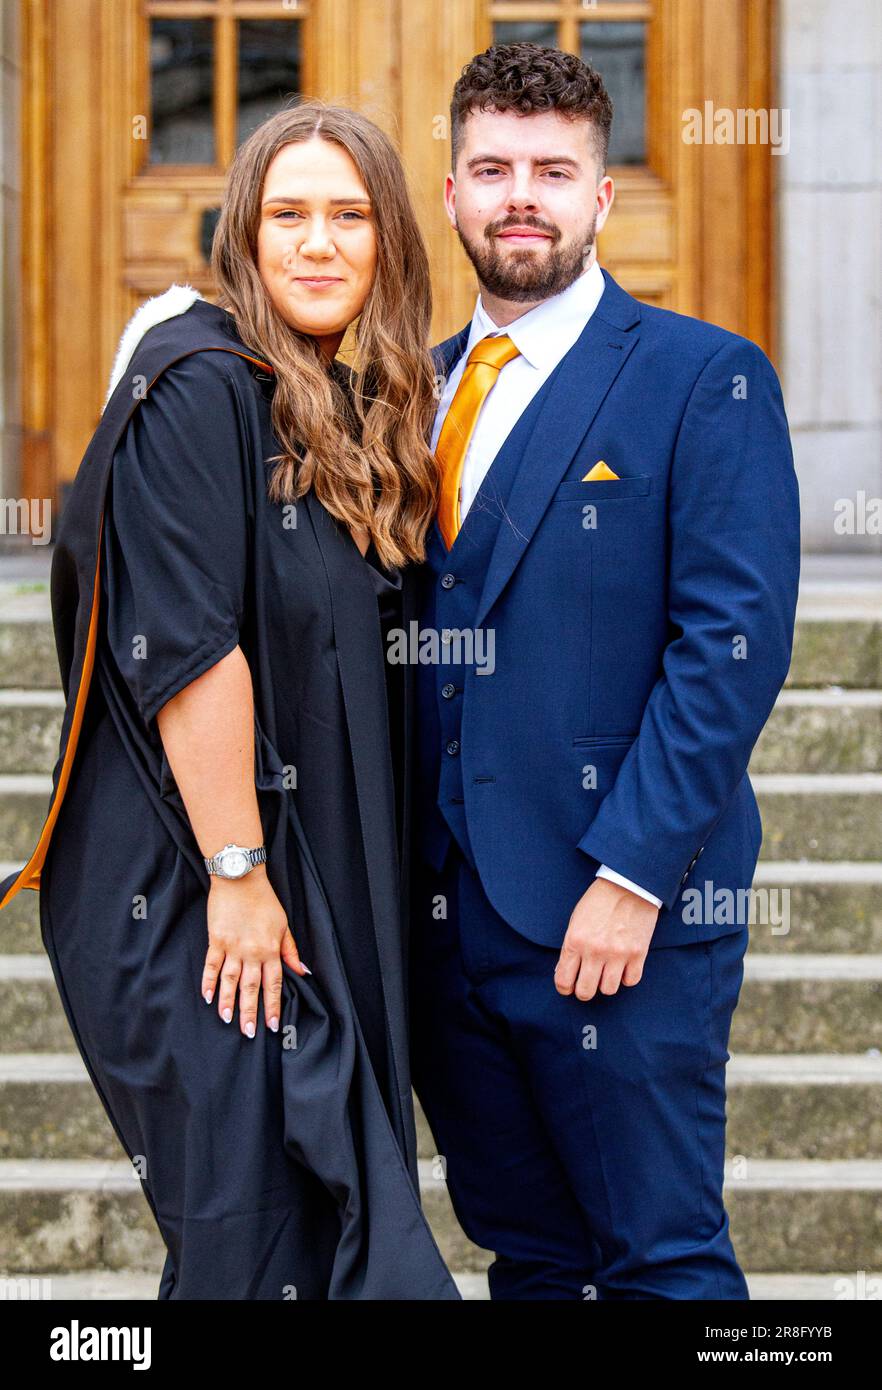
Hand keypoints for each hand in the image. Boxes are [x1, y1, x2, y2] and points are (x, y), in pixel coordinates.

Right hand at [201, 867, 307, 1036]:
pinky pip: (212, 965)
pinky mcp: (216, 940)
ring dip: (229, 1001)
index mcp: (270, 949)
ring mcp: (232, 947)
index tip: (272, 1026)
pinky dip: (208, 982)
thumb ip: (290, 950)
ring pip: (231, 980)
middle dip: (250, 1012)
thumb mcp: (283, 925)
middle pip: (251, 987)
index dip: (273, 1006)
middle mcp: (252, 952)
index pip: (273, 984)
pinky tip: (207, 997)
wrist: (241, 878)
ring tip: (227, 1020)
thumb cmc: (265, 901)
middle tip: (247, 1033)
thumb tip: (302, 971)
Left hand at [554, 877, 658, 999]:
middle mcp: (595, 951)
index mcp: (575, 941)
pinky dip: (626, 977)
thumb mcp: (576, 921)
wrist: (628, 885)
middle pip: (586, 992)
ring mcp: (618, 954)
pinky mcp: (638, 953)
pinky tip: (623, 967)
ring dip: (606, 983)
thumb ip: (570, 948)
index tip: (569, 987)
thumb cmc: (598, 902)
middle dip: (584, 991)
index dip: (565, 988)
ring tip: (606, 972)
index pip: (564, 981)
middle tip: (587, 983)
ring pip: (609, 990)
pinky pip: (631, 981)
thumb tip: (564, 973)